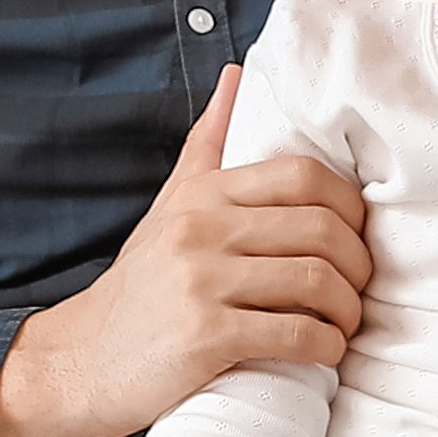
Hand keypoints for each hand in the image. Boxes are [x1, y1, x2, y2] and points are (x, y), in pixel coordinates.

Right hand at [0, 67, 369, 436]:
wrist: (79, 360)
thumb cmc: (139, 287)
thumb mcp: (167, 207)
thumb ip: (206, 145)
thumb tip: (236, 76)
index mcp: (200, 195)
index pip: (303, 176)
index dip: (349, 207)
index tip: (353, 239)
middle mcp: (199, 229)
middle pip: (321, 229)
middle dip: (358, 265)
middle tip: (357, 290)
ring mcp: (200, 282)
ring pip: (315, 281)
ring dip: (347, 310)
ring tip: (342, 323)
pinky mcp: (204, 337)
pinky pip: (294, 335)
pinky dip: (325, 346)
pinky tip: (323, 351)